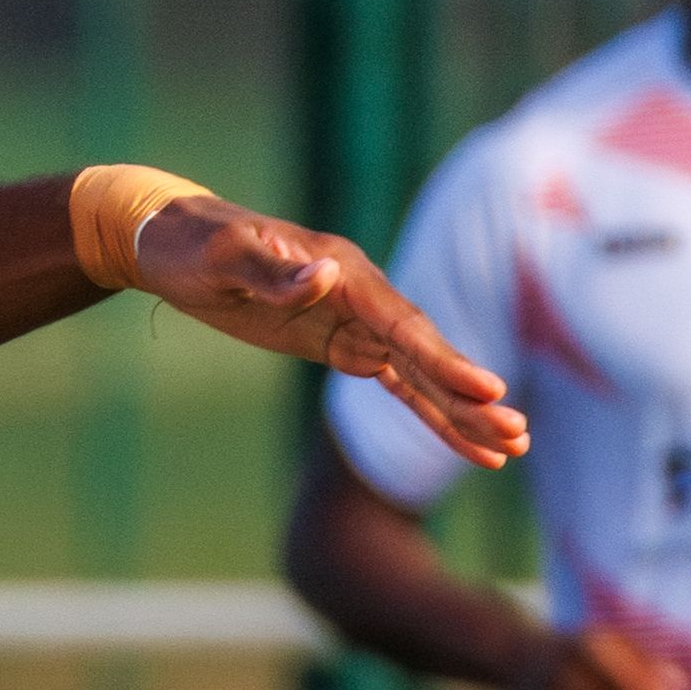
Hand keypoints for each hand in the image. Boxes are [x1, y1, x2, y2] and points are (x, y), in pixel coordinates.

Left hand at [132, 197, 527, 467]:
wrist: (173, 242)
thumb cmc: (194, 247)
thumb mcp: (222, 259)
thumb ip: (272, 272)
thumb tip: (326, 277)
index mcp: (345, 274)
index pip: (403, 325)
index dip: (444, 361)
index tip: (486, 392)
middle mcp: (362, 296)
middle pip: (426, 354)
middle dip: (469, 398)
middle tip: (516, 435)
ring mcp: (355, 321)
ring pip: (420, 374)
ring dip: (461, 411)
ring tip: (511, 447)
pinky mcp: (339, 343)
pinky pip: (393, 382)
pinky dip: (426, 409)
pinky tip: (460, 439)